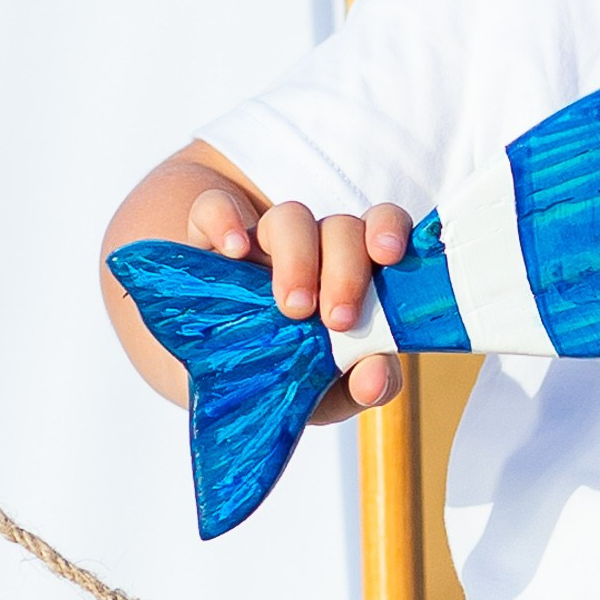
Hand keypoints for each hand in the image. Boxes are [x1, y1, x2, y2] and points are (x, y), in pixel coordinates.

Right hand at [186, 182, 413, 411]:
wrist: (224, 382)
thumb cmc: (296, 375)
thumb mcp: (336, 393)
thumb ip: (369, 382)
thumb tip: (375, 380)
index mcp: (355, 272)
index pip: (382, 226)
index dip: (389, 230)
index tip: (388, 256)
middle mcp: (315, 247)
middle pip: (341, 228)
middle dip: (345, 270)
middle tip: (338, 320)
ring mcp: (264, 241)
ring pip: (290, 217)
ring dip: (297, 258)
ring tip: (292, 309)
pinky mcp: (211, 238)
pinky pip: (216, 207)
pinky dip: (225, 220)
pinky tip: (232, 252)